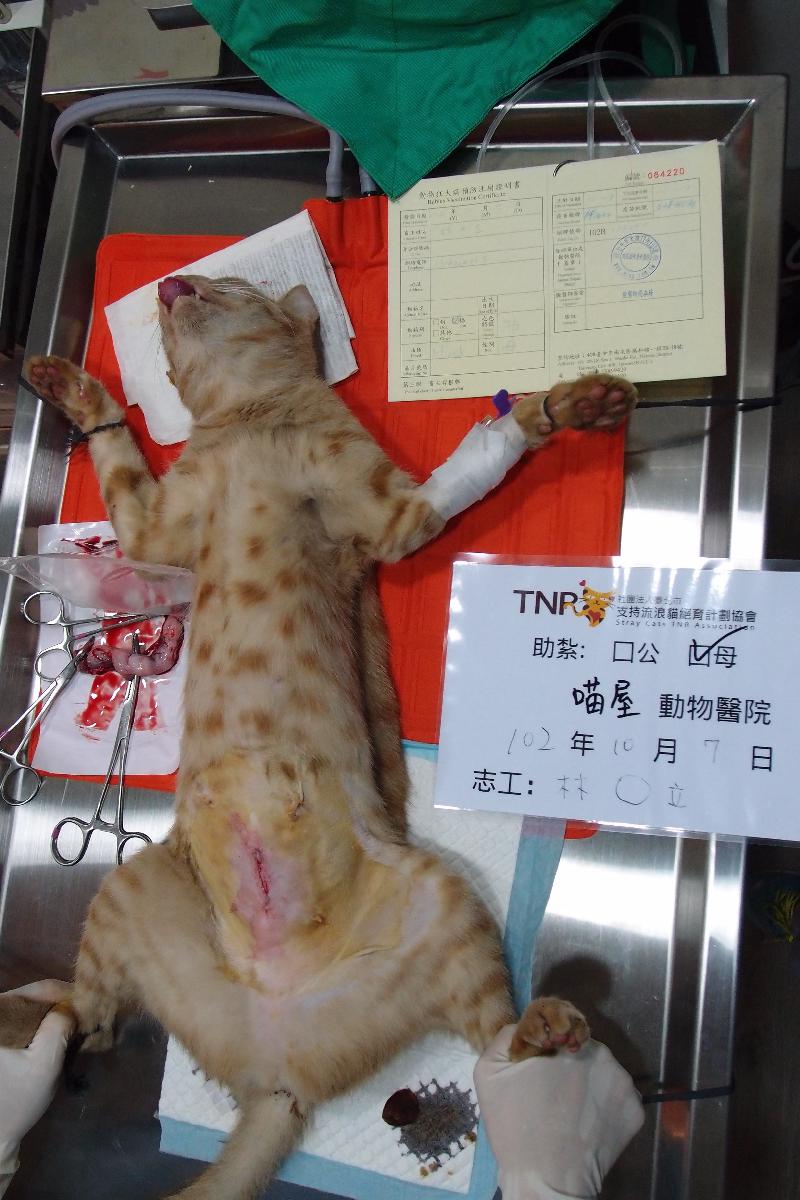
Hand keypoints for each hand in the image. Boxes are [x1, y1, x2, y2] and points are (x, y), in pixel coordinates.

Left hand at [0, 981, 74, 1188]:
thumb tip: (73, 1007)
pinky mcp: (0, 1037)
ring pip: (31, 1007)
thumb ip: (59, 1028)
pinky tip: (56, 1037)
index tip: (93, 1008)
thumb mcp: (45, 1064)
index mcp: (0, 1014)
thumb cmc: (17, 1101)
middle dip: (63, 1005)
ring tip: (75, 1028)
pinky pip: (24, 1020)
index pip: (41, 990)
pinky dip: (42, 1025)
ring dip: (53, 1016)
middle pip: (35, 996)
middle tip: (87, 1019)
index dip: (70, 995)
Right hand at [474, 1024, 643, 1199]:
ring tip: (568, 1114)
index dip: (548, 1049)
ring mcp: (624, 1084)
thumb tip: (529, 1025)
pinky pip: (617, 1100)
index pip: (560, 1029)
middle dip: (569, 1067)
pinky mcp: (635, 1112)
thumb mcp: (489, 1070)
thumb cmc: (515, 1125)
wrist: (546, 1181)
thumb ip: (509, 1034)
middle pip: (583, 1051)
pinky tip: (587, 1126)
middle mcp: (602, 1054)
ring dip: (588, 1086)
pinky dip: (605, 1109)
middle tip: (550, 1096)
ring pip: (602, 1075)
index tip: (539, 1072)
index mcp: (567, 1038)